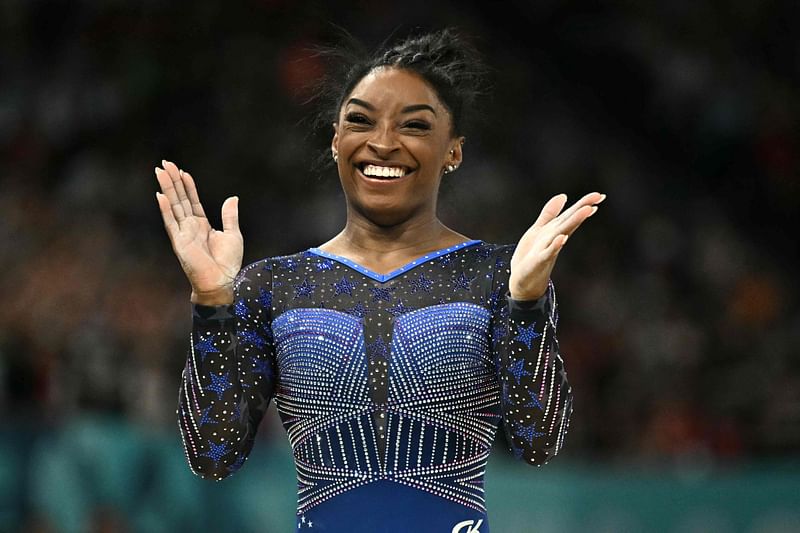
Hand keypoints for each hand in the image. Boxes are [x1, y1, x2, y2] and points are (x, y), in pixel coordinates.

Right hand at [155, 160, 242, 304]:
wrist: (221, 281)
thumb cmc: (227, 263)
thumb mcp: (233, 234)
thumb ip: (229, 216)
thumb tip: (233, 198)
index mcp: (202, 224)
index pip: (192, 200)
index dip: (187, 185)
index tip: (182, 170)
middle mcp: (190, 226)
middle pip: (179, 199)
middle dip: (173, 181)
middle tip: (165, 163)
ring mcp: (183, 233)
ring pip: (173, 206)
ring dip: (167, 188)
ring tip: (160, 171)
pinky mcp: (179, 242)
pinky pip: (171, 222)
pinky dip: (165, 209)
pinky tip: (160, 195)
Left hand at [509, 192, 604, 299]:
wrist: (522, 281)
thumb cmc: (531, 255)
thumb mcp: (539, 230)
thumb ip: (550, 213)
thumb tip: (563, 196)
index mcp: (554, 230)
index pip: (571, 215)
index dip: (583, 204)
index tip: (599, 195)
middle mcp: (555, 238)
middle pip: (570, 221)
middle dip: (582, 210)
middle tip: (598, 198)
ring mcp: (548, 249)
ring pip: (562, 233)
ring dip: (574, 221)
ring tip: (587, 209)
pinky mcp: (539, 261)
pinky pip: (548, 252)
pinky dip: (555, 245)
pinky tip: (562, 237)